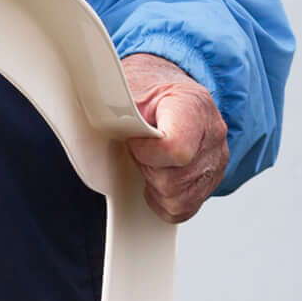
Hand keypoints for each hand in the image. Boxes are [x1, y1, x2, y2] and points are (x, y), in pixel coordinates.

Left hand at [119, 53, 228, 222]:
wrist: (172, 93)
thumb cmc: (149, 93)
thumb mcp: (129, 91)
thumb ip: (114, 107)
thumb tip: (85, 115)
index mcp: (193, 106)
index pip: (176, 150)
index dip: (146, 154)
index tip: (132, 143)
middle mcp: (212, 135)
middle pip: (174, 181)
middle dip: (147, 170)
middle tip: (138, 152)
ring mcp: (216, 160)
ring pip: (179, 200)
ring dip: (155, 186)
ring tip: (148, 163)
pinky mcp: (212, 181)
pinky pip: (185, 209)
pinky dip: (165, 200)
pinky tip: (156, 178)